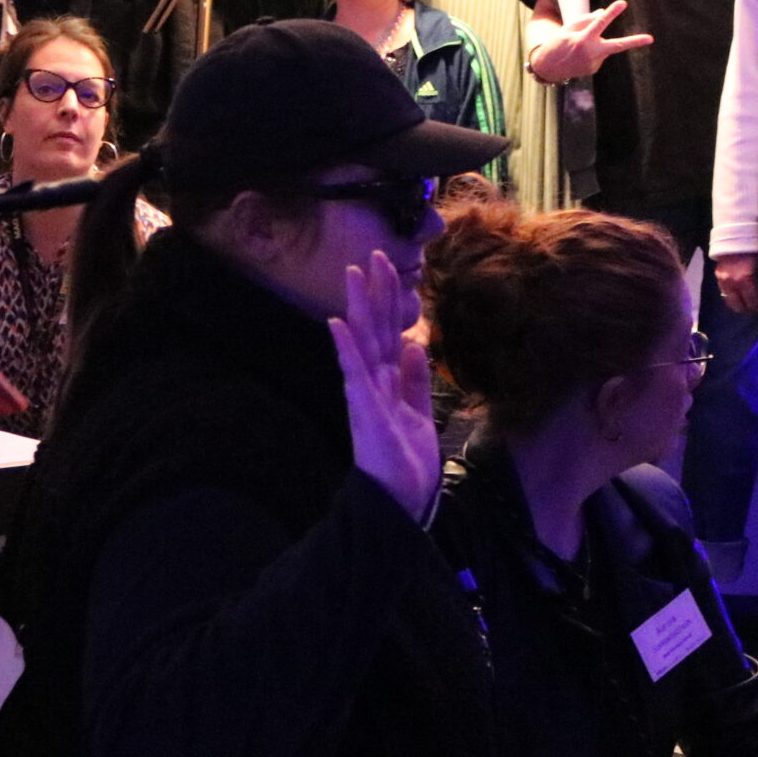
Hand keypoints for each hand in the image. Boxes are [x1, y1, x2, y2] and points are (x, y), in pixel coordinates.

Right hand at [329, 250, 439, 522]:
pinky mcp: (364, 411)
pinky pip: (355, 375)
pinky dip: (347, 349)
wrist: (403, 501)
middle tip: (374, 254)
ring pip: (364, 343)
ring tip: (354, 274)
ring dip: (359, 308)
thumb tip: (418, 344)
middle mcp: (374, 383)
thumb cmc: (408, 463)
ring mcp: (366, 395)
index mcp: (388, 383)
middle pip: (376, 330)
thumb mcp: (419, 414)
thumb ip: (416, 380)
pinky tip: (338, 324)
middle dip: (376, 293)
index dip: (392, 301)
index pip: (391, 333)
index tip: (391, 268)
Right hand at [525, 0, 652, 83]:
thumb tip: (602, 13)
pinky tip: (578, 57)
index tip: (623, 3)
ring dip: (595, 43)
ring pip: (604, 47)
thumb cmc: (557, 44)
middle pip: (617, 45)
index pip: (600, 23)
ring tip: (576, 49)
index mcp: (583, 39)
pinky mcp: (594, 69)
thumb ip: (585, 20)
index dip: (612, 12)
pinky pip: (598, 55)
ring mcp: (594, 63)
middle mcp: (591, 52)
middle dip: (634, 42)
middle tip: (651, 39)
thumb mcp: (567, 29)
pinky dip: (591, 52)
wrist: (547, 68)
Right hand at [714, 252, 757, 315]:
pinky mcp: (718, 280)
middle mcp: (732, 283)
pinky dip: (736, 300)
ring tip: (753, 305)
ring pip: (732, 305)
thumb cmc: (752, 251)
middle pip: (743, 307)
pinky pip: (726, 297)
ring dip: (744, 308)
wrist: (734, 239)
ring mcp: (723, 282)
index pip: (755, 301)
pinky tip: (743, 298)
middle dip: (755, 310)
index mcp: (745, 278)